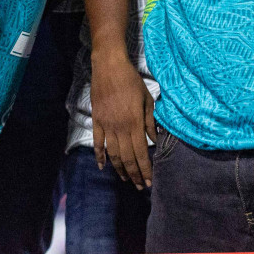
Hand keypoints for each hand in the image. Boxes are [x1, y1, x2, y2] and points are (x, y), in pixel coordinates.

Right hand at [89, 52, 155, 189]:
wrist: (109, 67)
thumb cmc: (132, 81)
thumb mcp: (147, 99)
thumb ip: (150, 122)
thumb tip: (156, 140)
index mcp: (135, 123)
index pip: (141, 153)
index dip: (145, 170)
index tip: (149, 182)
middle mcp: (120, 128)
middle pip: (127, 158)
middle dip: (134, 175)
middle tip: (139, 186)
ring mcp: (107, 125)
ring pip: (113, 154)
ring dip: (119, 169)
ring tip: (125, 179)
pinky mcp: (97, 121)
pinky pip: (98, 142)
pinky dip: (99, 156)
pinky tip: (102, 166)